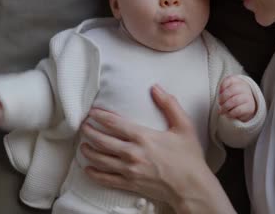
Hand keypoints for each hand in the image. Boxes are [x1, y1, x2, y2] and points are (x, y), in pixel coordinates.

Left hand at [80, 84, 234, 212]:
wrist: (191, 187)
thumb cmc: (189, 157)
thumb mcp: (184, 126)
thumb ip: (169, 105)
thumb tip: (156, 88)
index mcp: (143, 137)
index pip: (115, 124)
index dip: (101, 117)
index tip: (92, 113)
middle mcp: (132, 153)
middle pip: (103, 141)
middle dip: (90, 132)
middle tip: (83, 126)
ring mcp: (129, 170)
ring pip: (101, 160)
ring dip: (88, 151)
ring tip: (83, 145)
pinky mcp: (130, 184)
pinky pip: (106, 179)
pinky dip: (94, 174)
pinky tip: (88, 169)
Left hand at [218, 76, 256, 121]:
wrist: (247, 107)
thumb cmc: (234, 97)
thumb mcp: (229, 91)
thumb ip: (223, 90)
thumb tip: (219, 94)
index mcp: (238, 81)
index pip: (229, 80)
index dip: (222, 86)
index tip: (219, 93)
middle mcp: (245, 88)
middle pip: (232, 90)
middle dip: (223, 97)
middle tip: (219, 103)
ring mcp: (248, 97)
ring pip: (235, 100)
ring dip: (225, 107)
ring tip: (221, 111)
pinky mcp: (250, 107)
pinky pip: (238, 110)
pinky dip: (230, 113)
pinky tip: (227, 114)